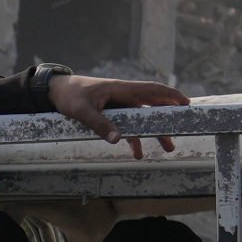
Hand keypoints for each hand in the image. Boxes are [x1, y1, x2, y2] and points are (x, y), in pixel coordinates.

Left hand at [52, 74, 187, 151]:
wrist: (56, 92)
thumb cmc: (70, 95)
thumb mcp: (82, 110)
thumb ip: (99, 124)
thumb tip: (118, 139)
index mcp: (120, 89)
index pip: (151, 90)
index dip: (169, 95)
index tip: (185, 102)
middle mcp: (123, 96)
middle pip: (151, 107)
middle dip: (167, 119)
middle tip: (182, 130)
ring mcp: (119, 105)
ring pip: (142, 120)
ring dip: (154, 133)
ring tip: (168, 148)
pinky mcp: (111, 114)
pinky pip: (127, 127)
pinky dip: (133, 139)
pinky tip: (138, 153)